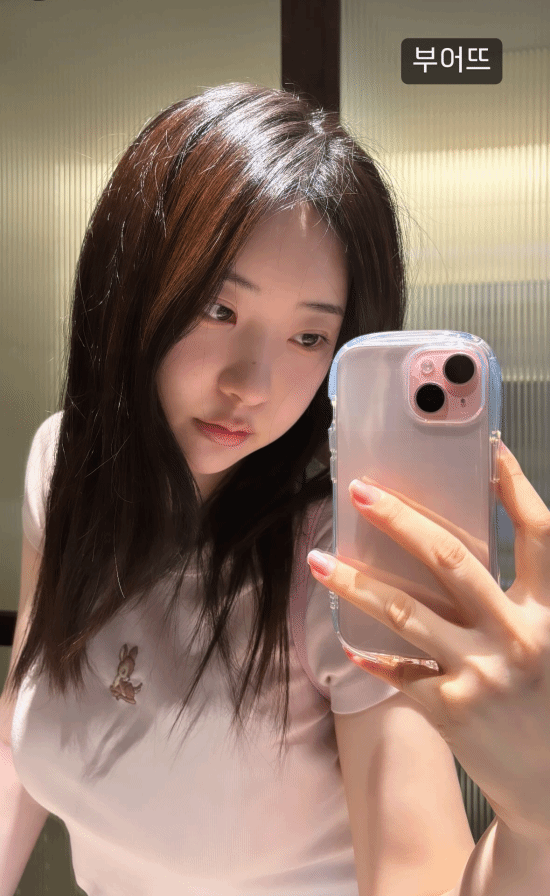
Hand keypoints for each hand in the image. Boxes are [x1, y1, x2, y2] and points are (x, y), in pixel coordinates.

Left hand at [307, 444, 549, 842]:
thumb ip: (524, 599)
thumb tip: (474, 544)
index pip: (539, 535)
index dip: (515, 488)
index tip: (489, 452)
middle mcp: (519, 637)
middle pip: (451, 559)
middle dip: (399, 520)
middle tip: (359, 492)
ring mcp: (480, 674)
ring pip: (405, 612)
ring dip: (355, 583)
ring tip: (318, 560)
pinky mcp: (449, 709)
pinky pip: (399, 672)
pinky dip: (373, 658)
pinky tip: (347, 646)